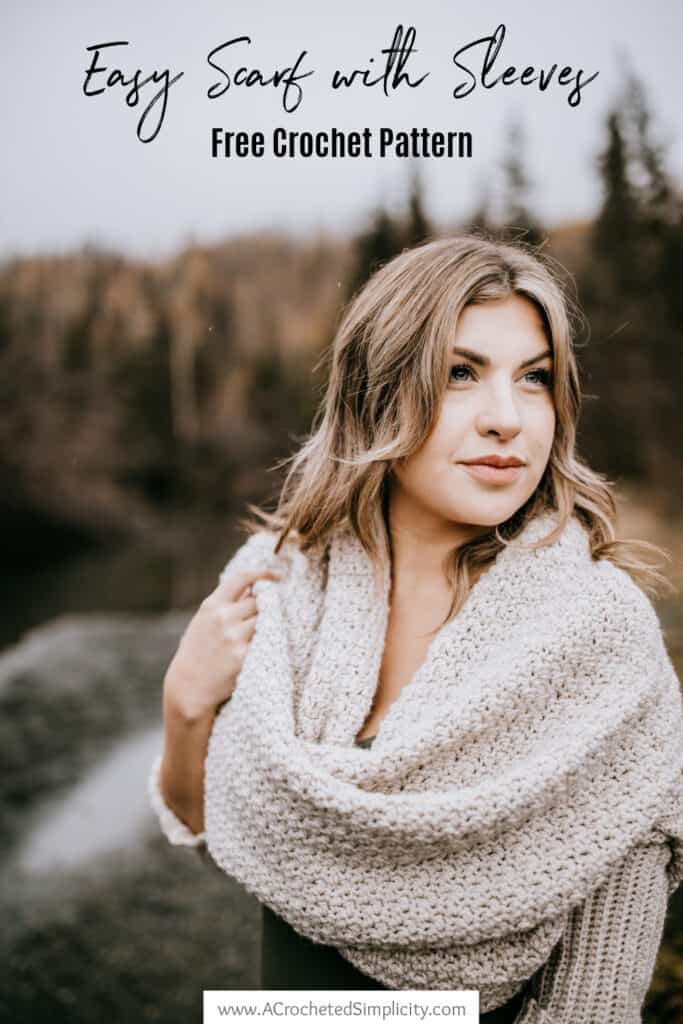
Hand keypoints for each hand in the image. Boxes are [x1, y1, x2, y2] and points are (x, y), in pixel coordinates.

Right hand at [163, 564, 280, 720]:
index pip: (242, 578)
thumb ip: (225, 605)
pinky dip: (266, 642)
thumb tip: (255, 589)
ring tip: (257, 636)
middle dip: (263, 608)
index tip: (276, 576)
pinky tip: (260, 649)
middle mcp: (223, 617)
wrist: (188, 688)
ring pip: (264, 620)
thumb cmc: (198, 653)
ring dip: (266, 625)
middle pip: (258, 601)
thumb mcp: (204, 621)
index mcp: (211, 605)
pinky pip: (265, 641)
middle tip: (261, 620)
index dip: (263, 573)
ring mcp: (234, 636)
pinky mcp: (244, 656)